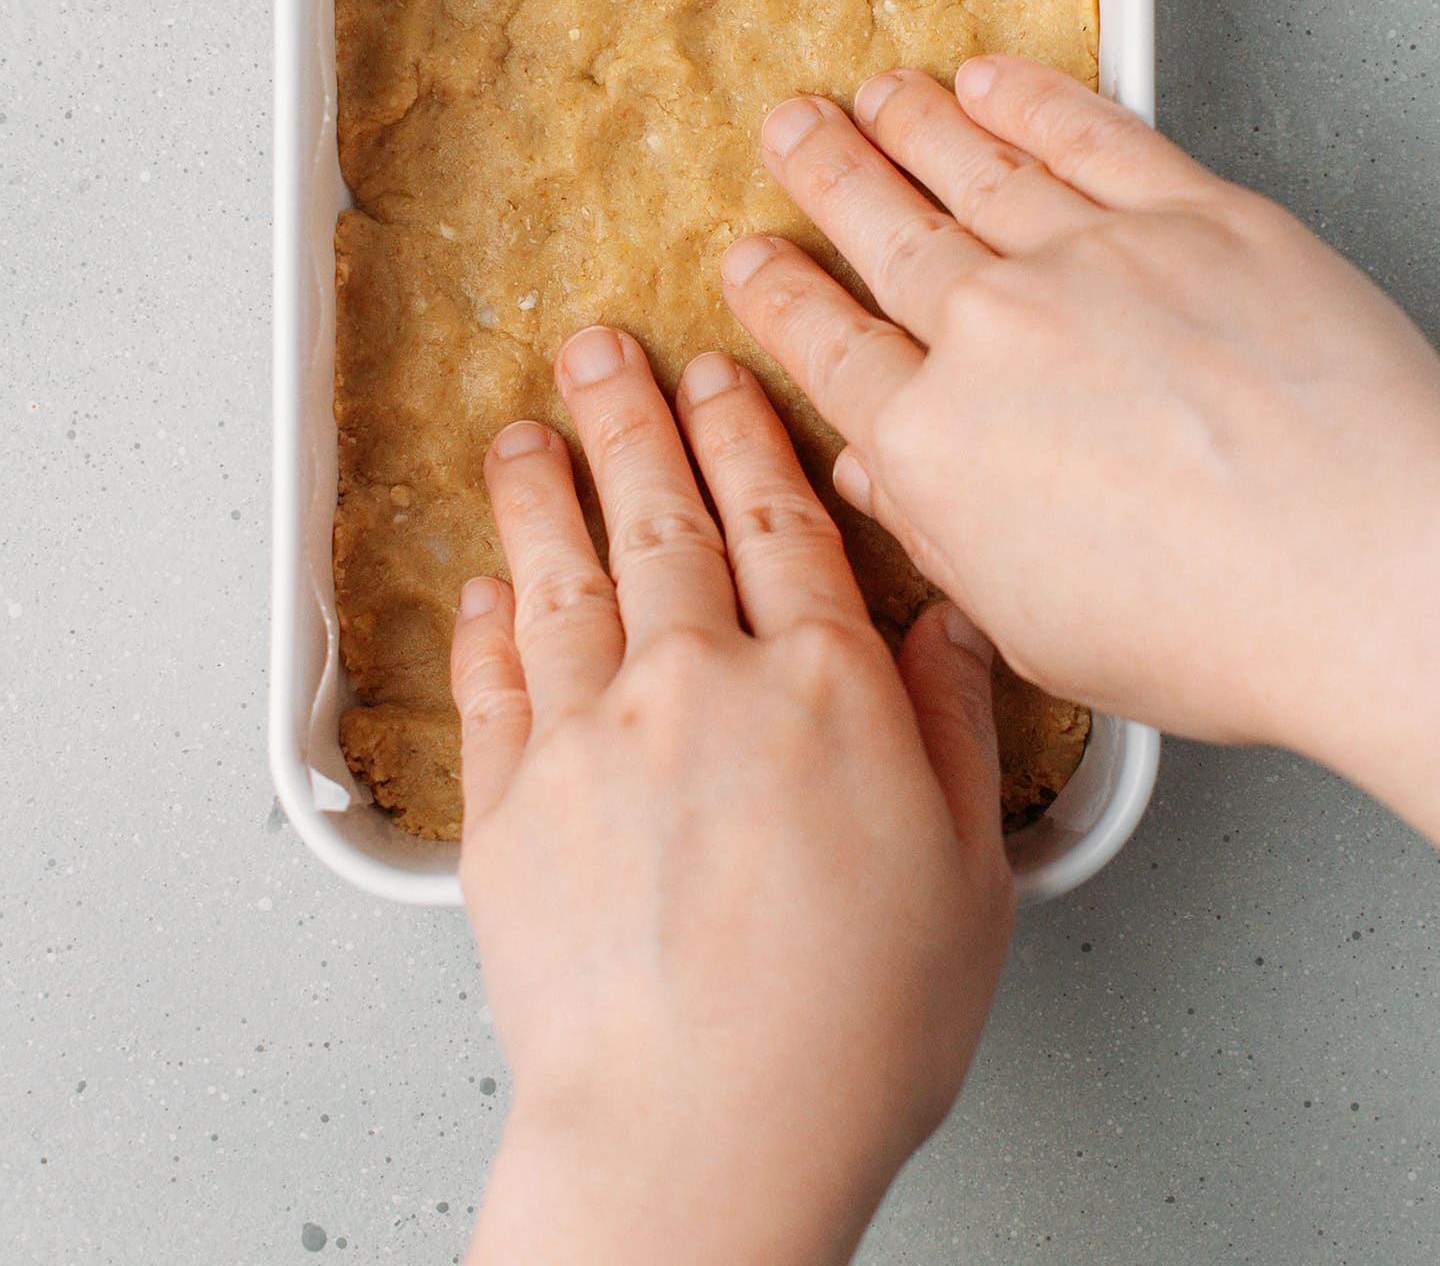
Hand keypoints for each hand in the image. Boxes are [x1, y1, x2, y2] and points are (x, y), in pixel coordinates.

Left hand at [452, 330, 1013, 1265]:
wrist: (703, 1134)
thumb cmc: (850, 1031)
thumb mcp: (969, 873)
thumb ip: (955, 724)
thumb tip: (950, 622)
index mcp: (822, 687)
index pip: (779, 520)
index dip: (745, 436)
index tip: (719, 375)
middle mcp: (700, 684)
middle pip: (663, 517)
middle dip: (632, 418)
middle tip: (603, 349)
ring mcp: (593, 736)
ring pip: (565, 575)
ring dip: (545, 491)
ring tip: (526, 432)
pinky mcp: (511, 806)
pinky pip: (494, 682)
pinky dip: (486, 621)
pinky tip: (484, 583)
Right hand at [722, 56, 1439, 840]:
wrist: (1373, 572)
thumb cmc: (1229, 627)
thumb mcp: (1035, 626)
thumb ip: (936, 537)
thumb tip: (878, 479)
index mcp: (936, 444)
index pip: (830, 346)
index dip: (781, 297)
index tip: (754, 262)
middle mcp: (993, 332)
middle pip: (882, 231)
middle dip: (824, 173)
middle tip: (790, 131)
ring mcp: (1090, 260)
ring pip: (970, 167)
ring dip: (909, 122)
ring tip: (874, 94)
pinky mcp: (1190, 213)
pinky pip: (1085, 133)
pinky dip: (1028, 98)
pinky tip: (991, 80)